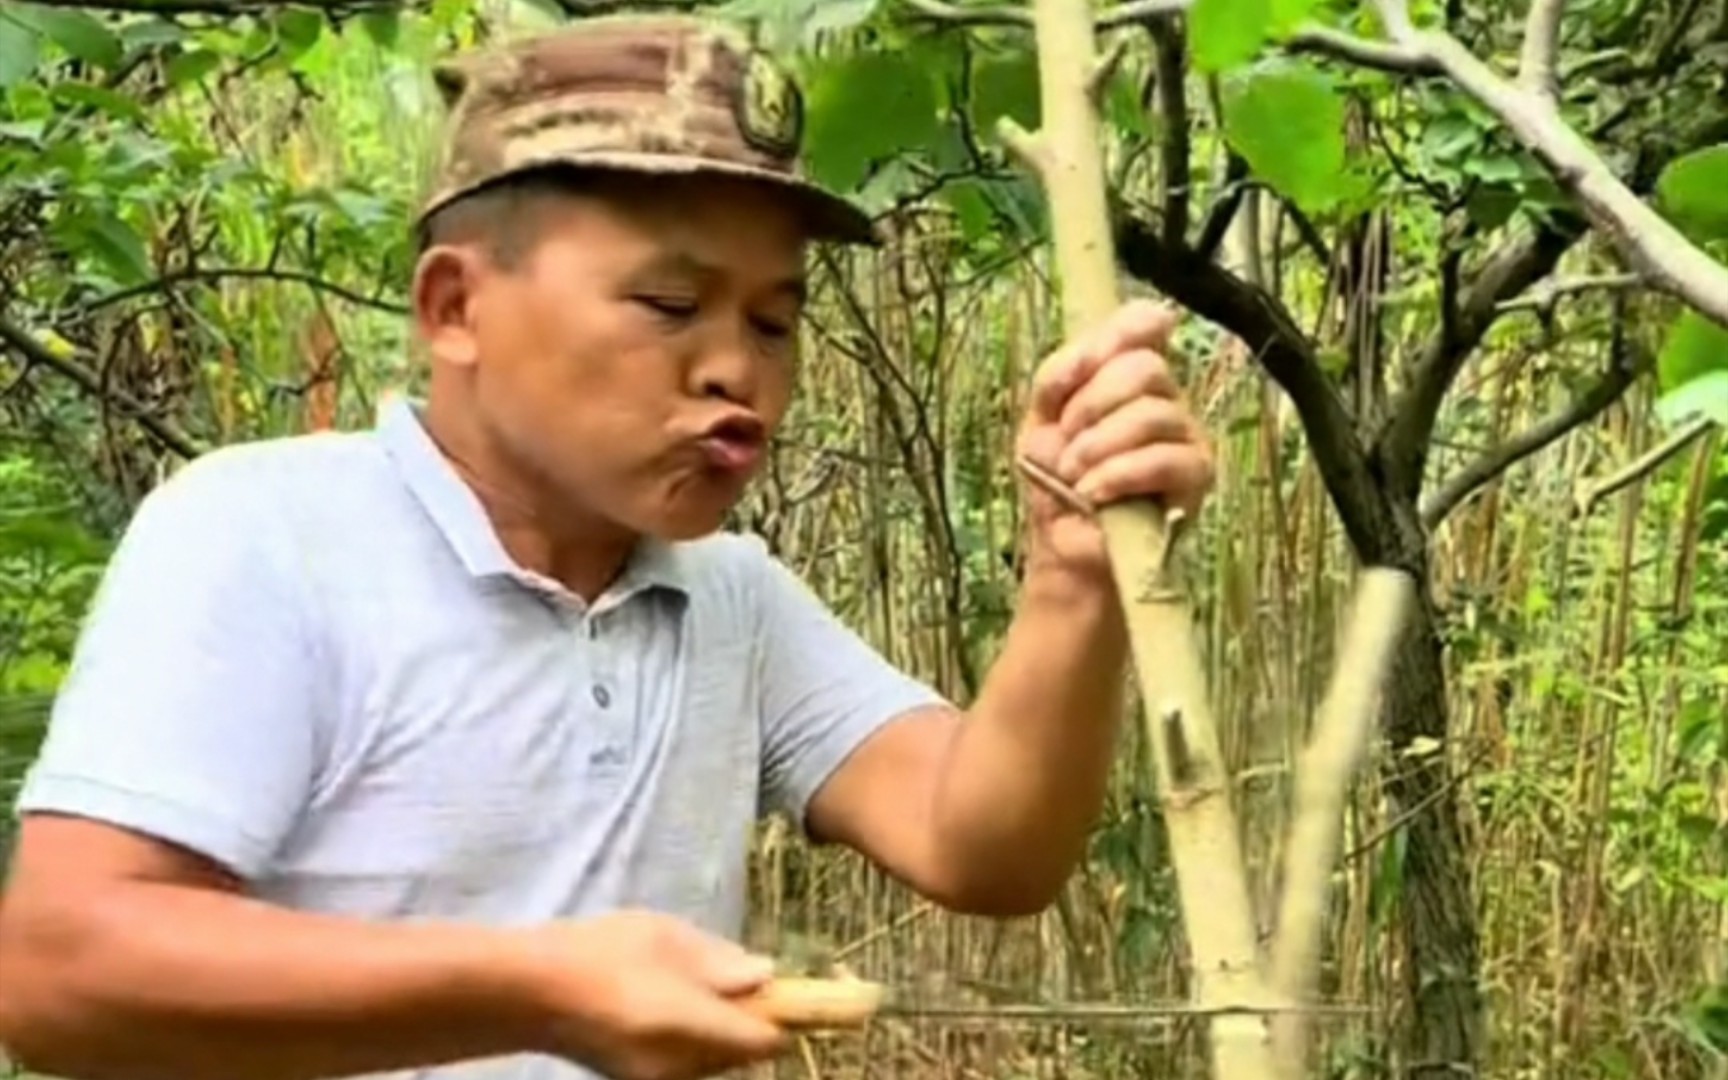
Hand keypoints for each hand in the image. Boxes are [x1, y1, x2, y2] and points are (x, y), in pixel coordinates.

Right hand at [521, 910, 790, 1079]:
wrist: (530, 992)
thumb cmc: (600, 951)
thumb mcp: (665, 937)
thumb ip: (721, 961)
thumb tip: (767, 977)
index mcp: (690, 1025)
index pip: (766, 1039)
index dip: (787, 1015)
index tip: (793, 992)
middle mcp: (681, 1066)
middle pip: (743, 1053)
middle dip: (752, 1022)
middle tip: (737, 982)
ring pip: (716, 1060)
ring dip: (721, 1032)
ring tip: (689, 988)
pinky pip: (688, 1063)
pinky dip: (694, 1040)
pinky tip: (665, 1007)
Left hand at [1015, 300, 1214, 581]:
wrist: (1065, 545)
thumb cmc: (1057, 482)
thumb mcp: (1040, 420)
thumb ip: (1058, 376)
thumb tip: (1089, 350)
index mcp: (1126, 377)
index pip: (1144, 326)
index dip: (1123, 330)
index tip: (1089, 360)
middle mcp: (1165, 398)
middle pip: (1145, 367)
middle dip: (1092, 403)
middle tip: (1066, 441)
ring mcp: (1186, 435)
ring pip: (1153, 414)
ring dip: (1099, 445)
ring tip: (1073, 475)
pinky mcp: (1197, 477)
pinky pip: (1166, 459)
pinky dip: (1120, 474)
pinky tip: (1093, 494)